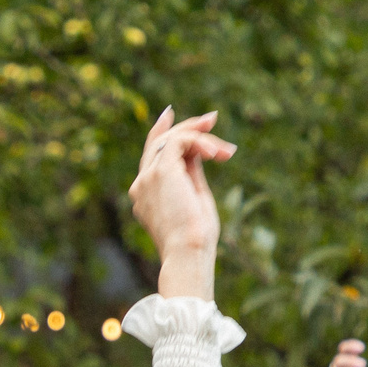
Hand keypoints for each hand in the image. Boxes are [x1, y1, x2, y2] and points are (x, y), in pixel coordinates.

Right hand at [127, 106, 232, 297]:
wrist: (188, 253)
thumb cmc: (196, 239)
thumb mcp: (195, 199)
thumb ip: (191, 174)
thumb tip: (198, 152)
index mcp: (146, 195)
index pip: (150, 155)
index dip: (160, 131)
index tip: (169, 112)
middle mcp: (141, 184)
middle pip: (159, 142)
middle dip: (187, 127)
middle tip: (212, 119)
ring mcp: (148, 177)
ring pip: (171, 139)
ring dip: (202, 138)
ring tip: (225, 151)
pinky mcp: (160, 172)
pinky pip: (179, 141)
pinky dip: (200, 142)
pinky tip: (216, 154)